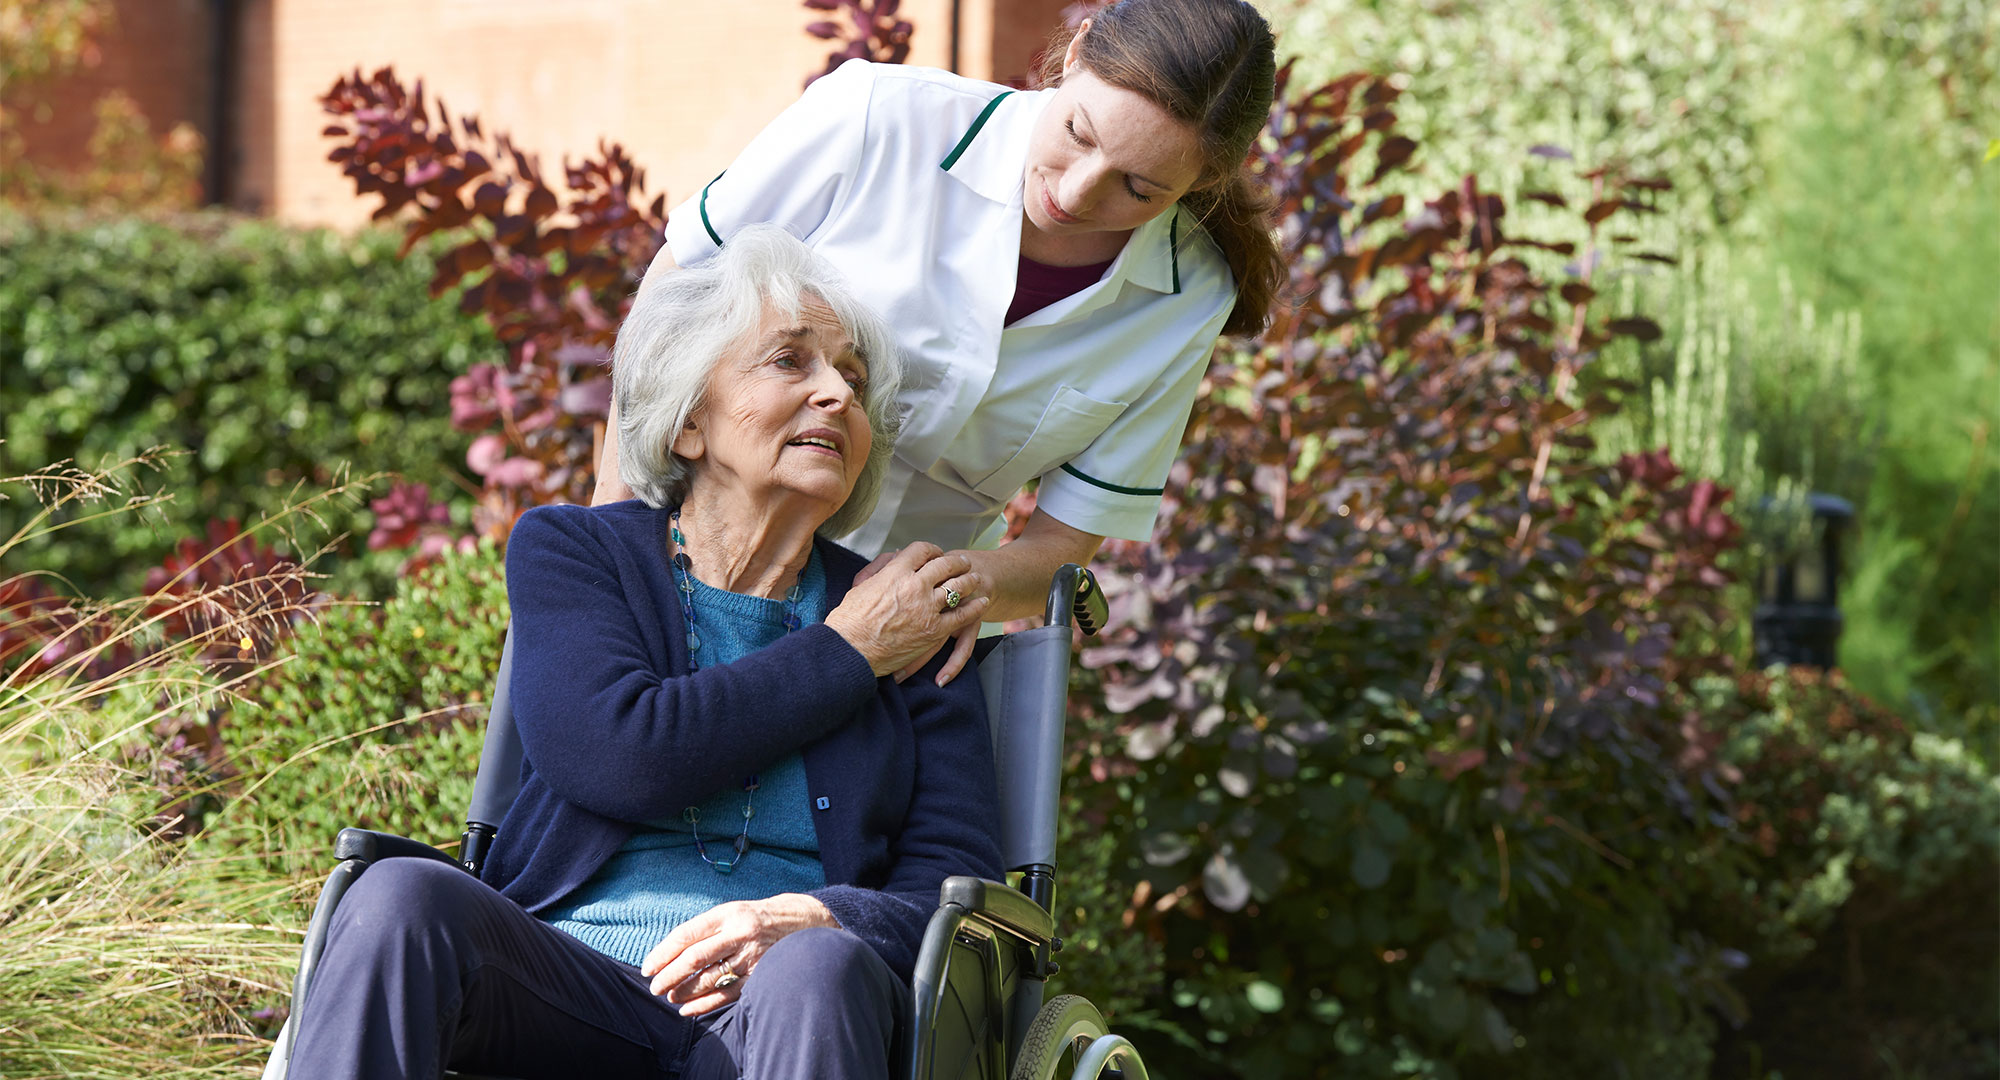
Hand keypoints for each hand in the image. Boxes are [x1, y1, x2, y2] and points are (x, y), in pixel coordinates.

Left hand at [640, 893, 838, 1016]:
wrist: (800, 921)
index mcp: (726, 914)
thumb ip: (702, 930)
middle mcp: (739, 933)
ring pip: (709, 978)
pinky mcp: (760, 975)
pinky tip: (688, 1009)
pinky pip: (727, 994)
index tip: (648, 967)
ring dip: (684, 991)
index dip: (663, 953)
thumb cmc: (753, 919)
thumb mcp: (729, 912)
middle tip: (655, 987)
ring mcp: (752, 955)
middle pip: (695, 958)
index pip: (686, 935)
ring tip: (671, 996)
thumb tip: (666, 955)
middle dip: (669, 976)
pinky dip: (704, 1004)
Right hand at [826, 543, 989, 675]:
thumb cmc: (848, 621)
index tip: (936, 554)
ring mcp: (927, 608)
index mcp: (895, 572)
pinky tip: (983, 602)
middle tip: (963, 562)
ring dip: (969, 580)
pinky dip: (975, 607)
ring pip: (957, 586)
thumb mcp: (860, 587)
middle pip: (944, 565)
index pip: (922, 550)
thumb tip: (895, 557)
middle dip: (956, 562)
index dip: (932, 550)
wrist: (851, 651)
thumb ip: (880, 569)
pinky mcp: (935, 630)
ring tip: (975, 577)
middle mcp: (915, 586)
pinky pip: (962, 615)